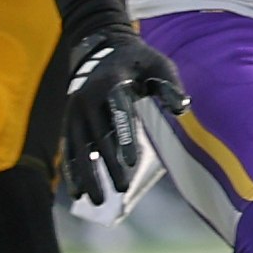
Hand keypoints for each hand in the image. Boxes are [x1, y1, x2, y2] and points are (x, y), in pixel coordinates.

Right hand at [52, 20, 191, 221]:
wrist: (100, 50)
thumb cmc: (138, 60)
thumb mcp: (158, 64)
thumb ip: (170, 84)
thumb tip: (183, 108)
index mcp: (111, 83)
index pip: (117, 114)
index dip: (124, 138)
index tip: (132, 163)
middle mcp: (87, 99)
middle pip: (97, 137)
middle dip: (108, 165)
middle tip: (121, 189)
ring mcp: (75, 112)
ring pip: (79, 149)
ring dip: (87, 176)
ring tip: (97, 202)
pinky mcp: (69, 122)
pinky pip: (68, 150)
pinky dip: (71, 172)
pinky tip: (77, 194)